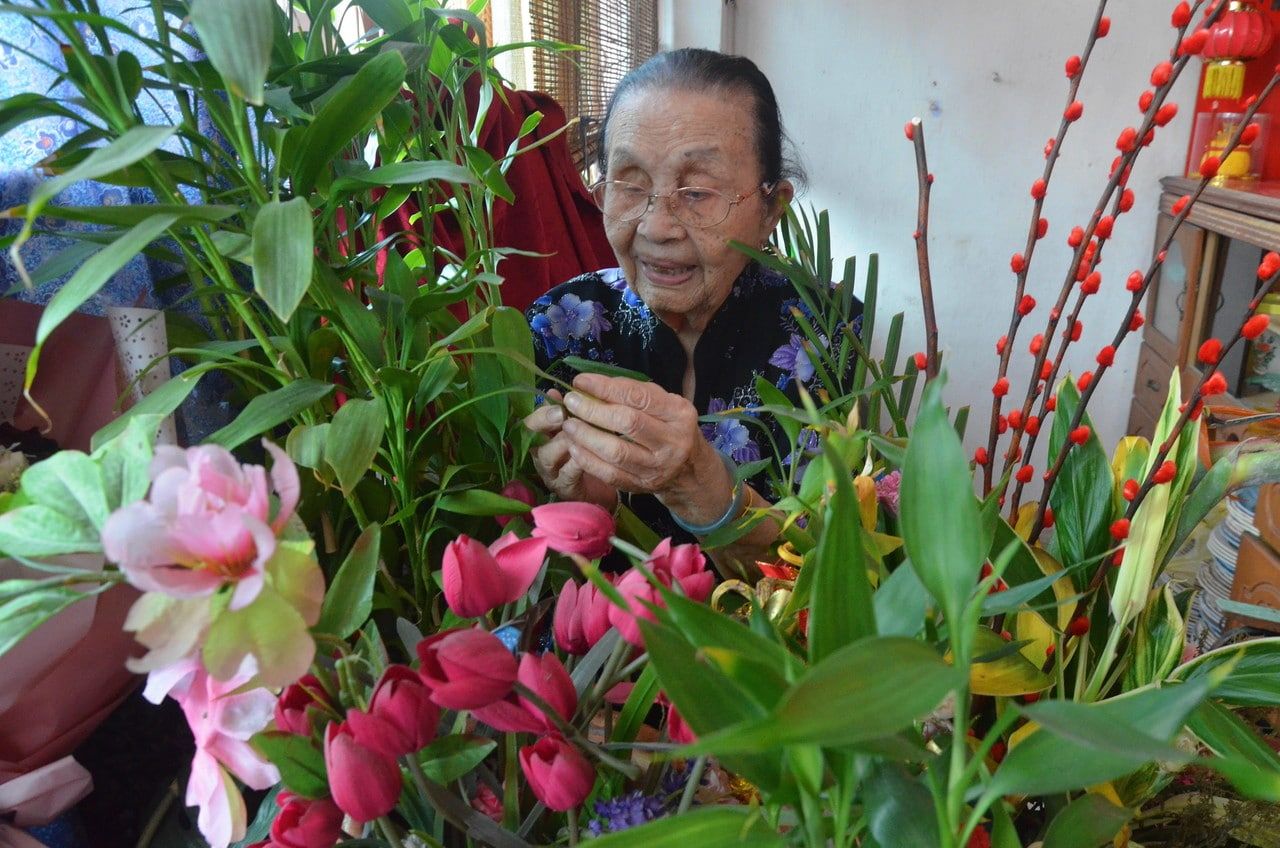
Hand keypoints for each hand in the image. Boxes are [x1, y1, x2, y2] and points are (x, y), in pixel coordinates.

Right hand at [524, 389, 617, 507]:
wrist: (606, 484)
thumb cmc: (588, 450)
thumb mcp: (578, 428)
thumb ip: (567, 411)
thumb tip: (554, 392)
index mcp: (541, 437)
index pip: (530, 422)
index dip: (541, 412)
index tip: (558, 402)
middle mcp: (540, 455)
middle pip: (532, 437)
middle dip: (547, 423)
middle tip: (564, 415)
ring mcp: (551, 473)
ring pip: (548, 455)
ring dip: (564, 441)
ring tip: (579, 433)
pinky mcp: (565, 489)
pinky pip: (568, 474)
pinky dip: (578, 461)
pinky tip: (590, 453)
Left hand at [557, 373, 733, 522]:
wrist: (689, 470)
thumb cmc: (670, 427)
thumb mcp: (664, 404)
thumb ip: (634, 393)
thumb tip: (592, 385)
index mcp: (679, 414)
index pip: (638, 397)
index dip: (606, 388)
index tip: (581, 381)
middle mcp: (672, 441)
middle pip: (627, 423)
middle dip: (593, 410)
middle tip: (571, 402)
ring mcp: (658, 467)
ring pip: (616, 452)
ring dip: (586, 436)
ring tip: (568, 425)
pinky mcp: (643, 486)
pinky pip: (610, 474)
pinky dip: (588, 460)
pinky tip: (574, 447)